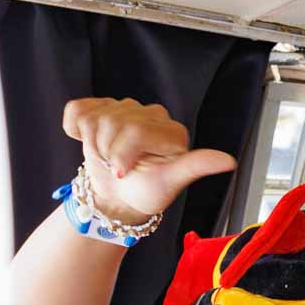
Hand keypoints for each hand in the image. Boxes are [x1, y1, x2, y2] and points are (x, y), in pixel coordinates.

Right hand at [61, 98, 235, 223]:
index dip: (121, 154)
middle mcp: (152, 114)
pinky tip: (90, 142)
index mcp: (173, 131)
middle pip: (114, 122)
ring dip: (93, 144)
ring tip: (108, 158)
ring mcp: (125, 108)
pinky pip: (76, 111)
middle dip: (108, 152)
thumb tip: (228, 161)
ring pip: (95, 117)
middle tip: (117, 169)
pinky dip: (75, 130)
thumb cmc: (147, 192)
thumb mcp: (171, 183)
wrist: (118, 196)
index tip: (123, 173)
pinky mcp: (100, 108)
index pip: (135, 130)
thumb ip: (195, 166)